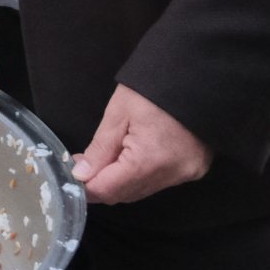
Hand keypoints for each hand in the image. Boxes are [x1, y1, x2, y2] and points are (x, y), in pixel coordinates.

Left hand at [72, 84, 211, 204]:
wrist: (195, 75)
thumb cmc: (152, 88)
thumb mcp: (118, 114)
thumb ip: (100, 149)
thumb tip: (82, 175)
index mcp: (149, 161)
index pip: (109, 190)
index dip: (87, 186)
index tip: (74, 174)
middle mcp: (171, 175)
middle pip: (127, 194)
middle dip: (103, 184)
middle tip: (86, 164)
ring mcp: (187, 174)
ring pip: (144, 190)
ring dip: (123, 181)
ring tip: (108, 158)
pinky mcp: (196, 169)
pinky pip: (161, 181)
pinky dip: (143, 174)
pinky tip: (134, 157)